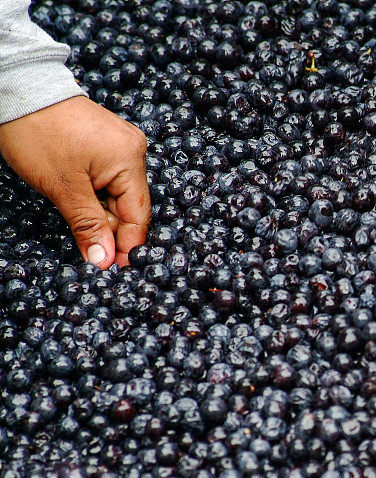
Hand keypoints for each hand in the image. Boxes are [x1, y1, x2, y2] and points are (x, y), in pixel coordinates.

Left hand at [0, 95, 150, 267]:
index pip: (138, 216)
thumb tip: (103, 261)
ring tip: (81, 226)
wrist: (18, 89)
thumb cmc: (38, 132)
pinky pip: (109, 179)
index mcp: (131, 160)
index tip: (114, 270)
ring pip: (117, 194)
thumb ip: (89, 226)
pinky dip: (96, 196)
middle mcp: (134, 151)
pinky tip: (80, 203)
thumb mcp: (63, 188)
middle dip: (111, 231)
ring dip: (101, 214)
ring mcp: (122, 145)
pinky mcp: (107, 142)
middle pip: (130, 206)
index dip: (127, 246)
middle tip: (94, 256)